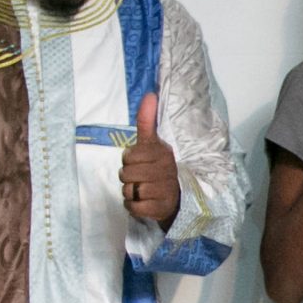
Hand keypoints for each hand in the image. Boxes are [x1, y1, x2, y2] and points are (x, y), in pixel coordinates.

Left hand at [119, 93, 178, 224]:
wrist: (177, 199)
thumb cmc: (159, 168)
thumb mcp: (153, 144)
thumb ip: (147, 121)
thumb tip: (150, 94)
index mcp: (163, 153)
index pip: (129, 156)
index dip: (129, 160)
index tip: (141, 161)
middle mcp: (165, 171)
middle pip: (126, 174)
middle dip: (129, 177)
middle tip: (142, 178)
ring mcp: (164, 190)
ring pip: (128, 190)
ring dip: (131, 192)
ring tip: (143, 190)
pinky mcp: (159, 209)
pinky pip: (133, 207)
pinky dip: (133, 206)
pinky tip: (144, 202)